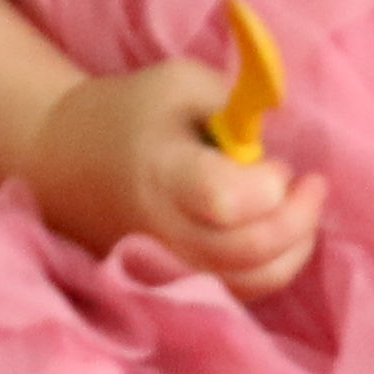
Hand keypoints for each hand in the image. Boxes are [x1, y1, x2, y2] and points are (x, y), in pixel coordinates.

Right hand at [20, 56, 330, 299]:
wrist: (64, 161)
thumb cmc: (132, 114)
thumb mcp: (182, 83)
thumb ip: (237, 108)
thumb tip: (285, 134)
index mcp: (162, 173)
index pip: (223, 200)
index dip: (267, 185)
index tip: (278, 161)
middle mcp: (163, 232)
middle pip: (247, 251)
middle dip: (298, 218)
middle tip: (308, 183)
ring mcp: (166, 268)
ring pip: (250, 282)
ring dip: (293, 247)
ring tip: (295, 207)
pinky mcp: (175, 285)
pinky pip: (239, 291)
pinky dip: (272, 264)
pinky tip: (273, 227)